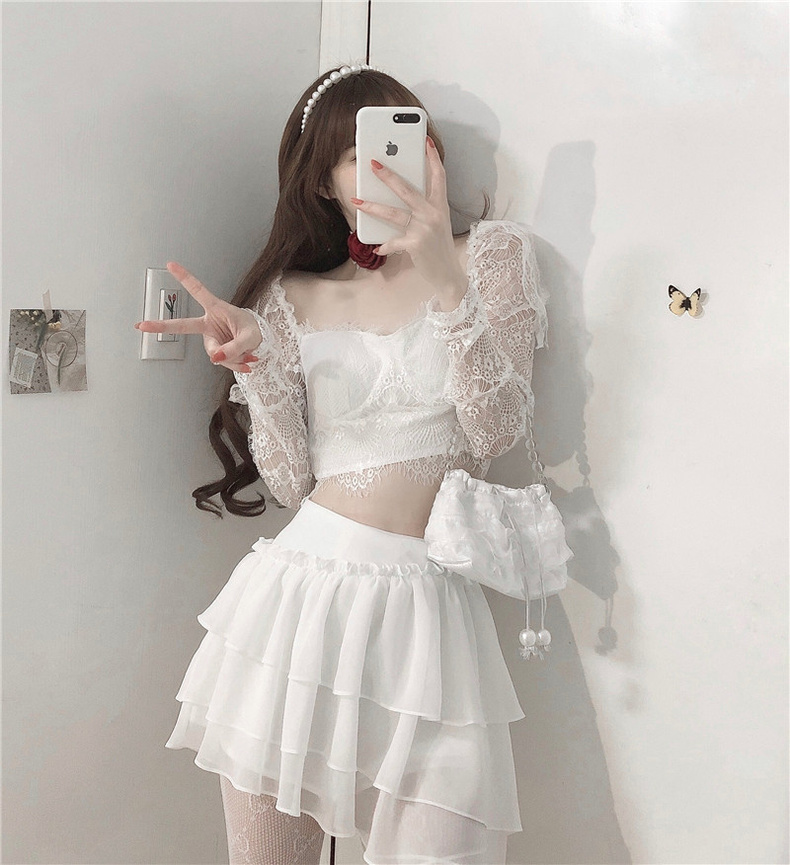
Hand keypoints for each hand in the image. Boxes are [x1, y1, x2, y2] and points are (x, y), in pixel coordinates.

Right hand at [133, 262, 261, 372]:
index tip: (170, 264)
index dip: (185, 278)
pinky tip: (246, 362)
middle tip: (141, 325)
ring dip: (235, 357)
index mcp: (216, 309)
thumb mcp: (250, 337)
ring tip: (248, 354)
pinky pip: (222, 362)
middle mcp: (209, 323)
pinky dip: (236, 364)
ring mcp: (210, 339)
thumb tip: (215, 358)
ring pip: (217, 354)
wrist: (256, 341)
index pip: (199, 292)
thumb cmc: (251, 330)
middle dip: (162, 326)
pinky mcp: (214, 351)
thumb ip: (235, 348)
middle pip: (183, 325)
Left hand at [350, 136, 466, 293]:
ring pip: (393, 213)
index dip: (433, 157)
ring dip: (372, 206)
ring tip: (356, 200)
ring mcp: (425, 228)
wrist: (448, 274)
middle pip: (407, 189)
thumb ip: (422, 209)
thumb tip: (397, 196)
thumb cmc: (438, 247)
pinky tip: (377, 247)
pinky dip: (385, 245)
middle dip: (388, 175)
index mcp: (439, 205)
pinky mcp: (416, 244)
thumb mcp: (435, 223)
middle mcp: (433, 214)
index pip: (439, 176)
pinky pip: (394, 241)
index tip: (426, 141)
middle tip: (372, 163)